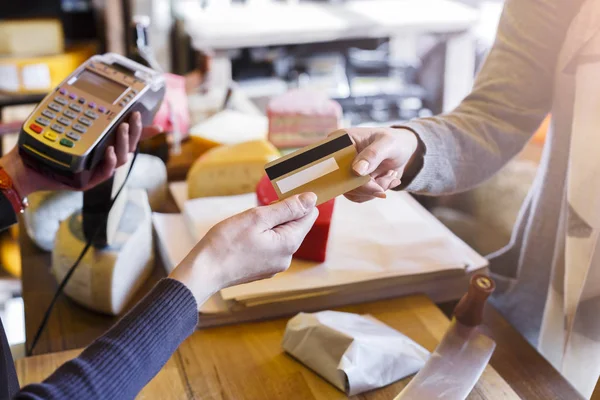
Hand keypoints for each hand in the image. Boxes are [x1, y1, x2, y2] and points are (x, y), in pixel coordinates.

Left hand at [0, 112, 160, 196]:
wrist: (31, 164)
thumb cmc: (53, 144)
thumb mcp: (76, 126)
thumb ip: (92, 117)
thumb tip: (102, 101)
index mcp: (106, 144)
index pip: (130, 137)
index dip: (142, 130)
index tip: (153, 122)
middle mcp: (106, 157)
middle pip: (129, 146)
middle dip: (134, 132)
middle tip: (132, 117)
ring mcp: (99, 169)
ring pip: (120, 158)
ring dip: (123, 143)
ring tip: (121, 128)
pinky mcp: (90, 180)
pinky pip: (105, 171)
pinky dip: (109, 161)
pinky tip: (108, 151)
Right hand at [169, 193, 318, 307]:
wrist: (203, 271)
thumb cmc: (226, 243)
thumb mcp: (257, 217)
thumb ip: (287, 208)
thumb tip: (312, 199)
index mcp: (289, 243)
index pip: (309, 215)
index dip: (297, 201)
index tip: (277, 196)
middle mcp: (286, 258)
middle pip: (294, 225)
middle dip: (279, 214)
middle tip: (255, 214)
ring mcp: (274, 266)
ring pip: (280, 235)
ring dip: (268, 225)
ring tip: (245, 227)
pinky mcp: (262, 269)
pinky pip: (269, 246)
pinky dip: (260, 237)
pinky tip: (242, 238)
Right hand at [342, 127, 418, 202]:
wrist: (403, 152)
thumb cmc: (395, 142)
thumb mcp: (388, 143)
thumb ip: (373, 154)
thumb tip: (356, 170)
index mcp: (342, 141)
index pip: (333, 162)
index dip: (347, 174)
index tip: (371, 180)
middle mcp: (340, 158)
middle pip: (341, 180)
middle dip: (367, 185)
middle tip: (388, 178)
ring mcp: (345, 172)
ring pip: (351, 192)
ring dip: (374, 189)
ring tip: (390, 175)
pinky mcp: (352, 183)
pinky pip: (358, 196)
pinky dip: (375, 192)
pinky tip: (387, 179)